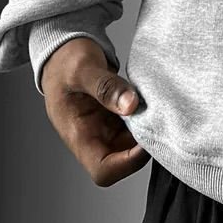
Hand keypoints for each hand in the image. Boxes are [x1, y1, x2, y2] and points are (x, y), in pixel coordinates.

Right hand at [41, 37, 150, 187]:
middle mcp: (92, 137)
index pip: (103, 170)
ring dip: (147, 131)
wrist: (61, 52)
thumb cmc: (64, 61)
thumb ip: (106, 87)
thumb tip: (131, 105)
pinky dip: (145, 117)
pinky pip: (133, 125)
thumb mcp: (83, 68)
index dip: (127, 164)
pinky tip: (154, 101)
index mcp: (78, 135)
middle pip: (122, 160)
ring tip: (159, 108)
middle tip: (161, 120)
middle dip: (143, 146)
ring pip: (131, 143)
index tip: (147, 141)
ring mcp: (104, 127)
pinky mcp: (114, 116)